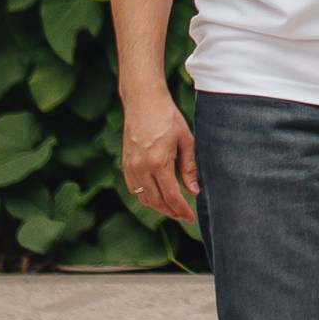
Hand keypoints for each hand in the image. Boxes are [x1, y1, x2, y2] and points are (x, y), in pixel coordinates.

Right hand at [121, 98, 198, 227]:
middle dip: (171, 212)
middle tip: (183, 216)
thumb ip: (189, 168)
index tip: (190, 218)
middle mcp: (141, 167)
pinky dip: (146, 197)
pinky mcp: (125, 163)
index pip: (171, 196)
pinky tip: (157, 196)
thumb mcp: (185, 140)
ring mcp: (130, 166)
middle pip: (156, 201)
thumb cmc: (168, 117)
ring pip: (143, 198)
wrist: (143, 100)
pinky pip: (134, 189)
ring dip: (158, 207)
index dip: (182, 210)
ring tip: (172, 208)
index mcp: (159, 162)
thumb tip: (194, 192)